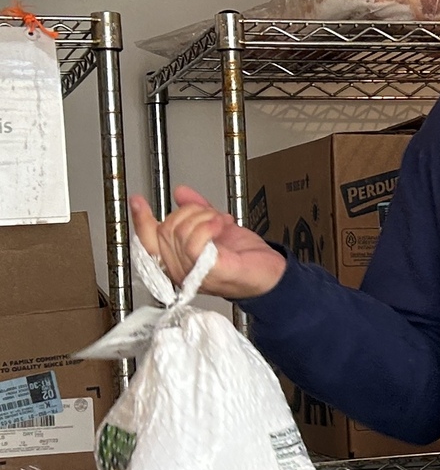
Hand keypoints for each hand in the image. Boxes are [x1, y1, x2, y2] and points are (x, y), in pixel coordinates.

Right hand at [129, 187, 286, 300]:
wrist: (271, 276)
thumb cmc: (245, 259)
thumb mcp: (216, 227)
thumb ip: (196, 210)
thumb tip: (181, 193)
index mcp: (177, 262)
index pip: (147, 241)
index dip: (140, 220)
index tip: (138, 200)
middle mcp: (180, 271)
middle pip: (165, 229)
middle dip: (191, 212)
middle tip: (212, 216)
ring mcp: (193, 273)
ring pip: (179, 231)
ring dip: (205, 217)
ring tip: (221, 223)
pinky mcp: (208, 271)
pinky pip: (194, 242)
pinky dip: (208, 226)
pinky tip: (221, 224)